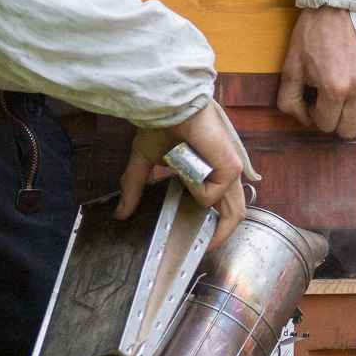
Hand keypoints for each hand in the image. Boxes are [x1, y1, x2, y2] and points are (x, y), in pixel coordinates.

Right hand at [117, 99, 250, 245]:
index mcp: (209, 172)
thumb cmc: (162, 126)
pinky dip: (194, 187)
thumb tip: (119, 214)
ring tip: (188, 205)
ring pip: (232, 211)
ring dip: (204, 209)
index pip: (222, 204)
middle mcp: (223, 173)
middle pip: (235, 213)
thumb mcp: (144, 161)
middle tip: (202, 249)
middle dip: (221, 234)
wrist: (168, 106)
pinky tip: (184, 166)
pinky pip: (211, 195)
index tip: (196, 240)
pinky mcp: (231, 169)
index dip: (215, 224)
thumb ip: (134, 188)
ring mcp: (230, 171)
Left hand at [276, 8, 355, 137]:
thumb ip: (290, 101)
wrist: (339, 2)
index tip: (314, 99)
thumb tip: (304, 120)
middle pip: (350, 129)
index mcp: (335, 90)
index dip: (316, 115)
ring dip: (355, 112)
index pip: (326, 125)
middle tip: (328, 100)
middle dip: (337, 119)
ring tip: (344, 92)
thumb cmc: (312, 34)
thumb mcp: (290, 67)